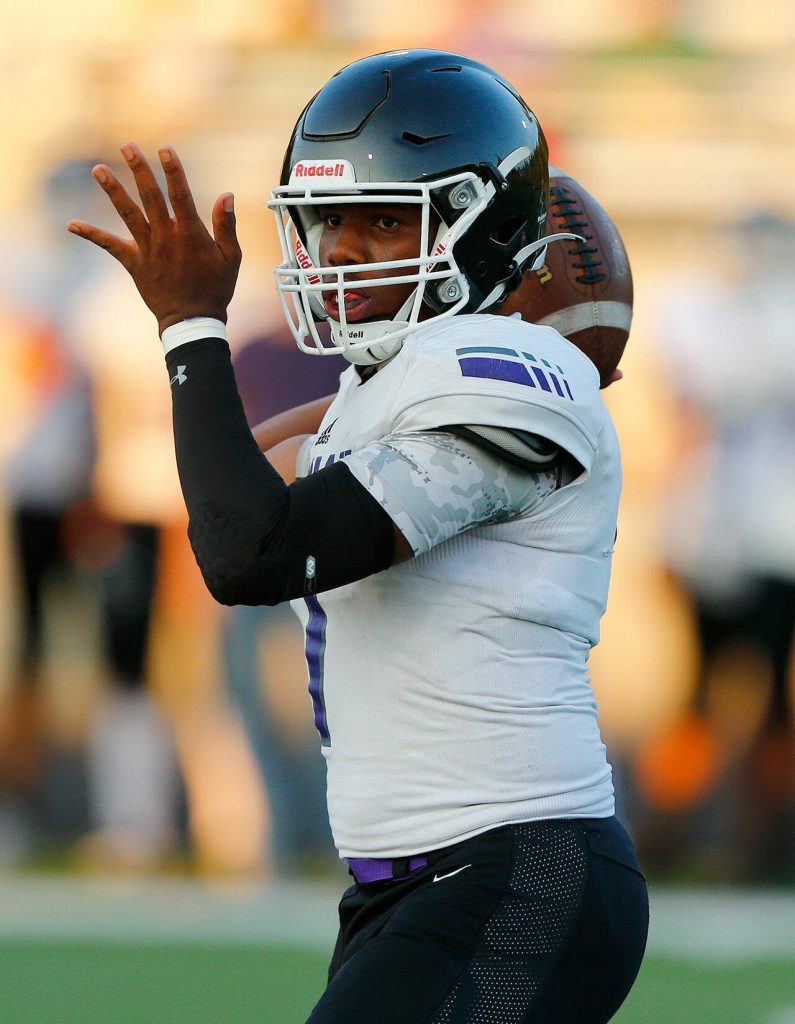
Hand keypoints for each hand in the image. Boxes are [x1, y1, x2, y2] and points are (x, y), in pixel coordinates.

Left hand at [67, 143, 241, 334]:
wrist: (192, 322)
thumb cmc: (216, 289)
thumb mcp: (231, 258)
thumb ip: (227, 226)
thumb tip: (227, 195)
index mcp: (191, 234)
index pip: (180, 195)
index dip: (173, 171)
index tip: (165, 149)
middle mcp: (166, 237)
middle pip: (150, 197)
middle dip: (139, 170)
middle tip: (127, 146)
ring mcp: (147, 250)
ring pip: (128, 215)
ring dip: (113, 191)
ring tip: (98, 170)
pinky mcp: (134, 264)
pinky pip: (110, 246)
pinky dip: (91, 235)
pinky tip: (71, 225)